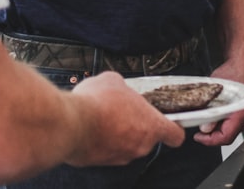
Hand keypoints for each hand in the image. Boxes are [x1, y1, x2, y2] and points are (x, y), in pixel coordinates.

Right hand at [65, 72, 185, 166]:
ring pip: (126, 144)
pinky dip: (102, 141)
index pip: (175, 135)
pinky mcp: (100, 163)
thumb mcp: (115, 80)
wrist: (69, 125)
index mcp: (151, 126)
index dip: (174, 129)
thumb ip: (125, 87)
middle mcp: (139, 146)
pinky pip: (106, 150)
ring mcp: (120, 157)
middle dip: (137, 125)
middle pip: (148, 137)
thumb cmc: (96, 104)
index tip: (172, 123)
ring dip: (118, 133)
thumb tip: (118, 87)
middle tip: (125, 111)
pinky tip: (92, 127)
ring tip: (104, 117)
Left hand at [193, 59, 243, 145]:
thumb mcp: (216, 93)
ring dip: (216, 128)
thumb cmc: (233, 74)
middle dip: (211, 134)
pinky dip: (222, 122)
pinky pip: (232, 125)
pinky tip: (215, 114)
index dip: (209, 140)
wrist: (242, 65)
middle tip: (199, 127)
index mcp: (242, 114)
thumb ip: (211, 113)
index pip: (225, 137)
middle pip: (227, 136)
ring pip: (229, 131)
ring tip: (206, 119)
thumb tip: (205, 128)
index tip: (198, 136)